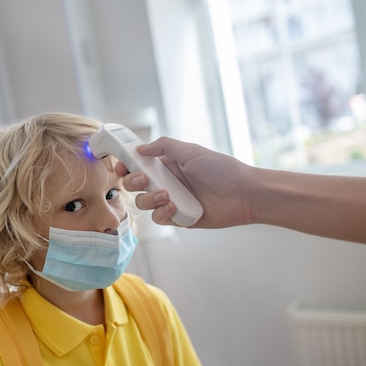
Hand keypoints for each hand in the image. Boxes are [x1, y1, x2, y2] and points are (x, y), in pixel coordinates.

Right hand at [116, 137, 255, 227]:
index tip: (120, 165)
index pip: (137, 164)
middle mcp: (165, 182)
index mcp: (166, 164)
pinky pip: (159, 218)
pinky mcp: (178, 218)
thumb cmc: (221, 169)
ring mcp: (171, 201)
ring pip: (143, 203)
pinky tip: (173, 206)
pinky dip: (161, 212)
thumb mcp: (191, 151)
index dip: (125, 165)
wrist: (244, 194)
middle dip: (132, 182)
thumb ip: (163, 146)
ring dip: (148, 199)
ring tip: (165, 195)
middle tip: (143, 179)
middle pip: (134, 185)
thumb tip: (139, 148)